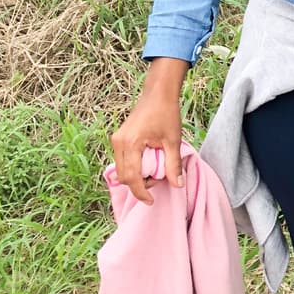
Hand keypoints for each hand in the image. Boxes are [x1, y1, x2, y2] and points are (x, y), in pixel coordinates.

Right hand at [109, 58, 186, 203]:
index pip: (132, 177)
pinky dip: (134, 167)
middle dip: (139, 184)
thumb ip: (173, 164)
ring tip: (156, 170)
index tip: (151, 200)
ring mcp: (116, 140)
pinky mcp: (119, 139)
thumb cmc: (166, 113)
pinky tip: (149, 163)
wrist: (158, 93)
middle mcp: (118, 143)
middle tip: (159, 180)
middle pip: (124, 176)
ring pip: (122, 170)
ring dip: (137, 176)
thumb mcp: (173, 140)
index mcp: (130, 144)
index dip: (141, 192)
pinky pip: (123, 161)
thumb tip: (178, 185)